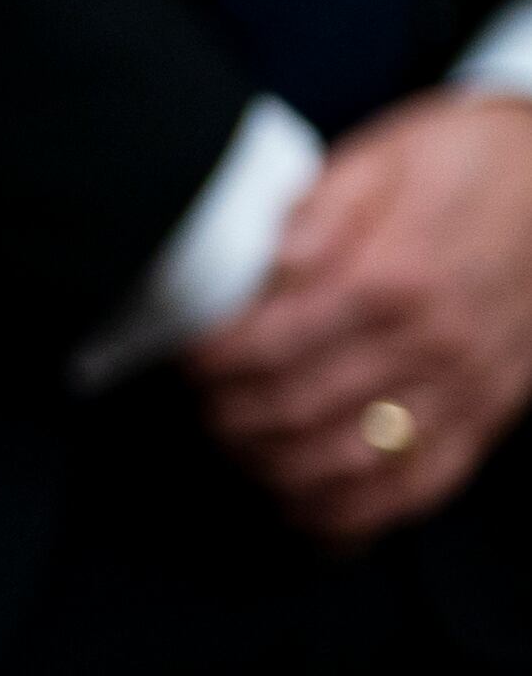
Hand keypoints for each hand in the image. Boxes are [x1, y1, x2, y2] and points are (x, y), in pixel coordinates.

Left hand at [188, 92, 531, 544]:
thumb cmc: (461, 162)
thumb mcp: (376, 162)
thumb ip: (309, 219)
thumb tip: (255, 269)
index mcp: (392, 276)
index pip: (271, 347)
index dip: (212, 364)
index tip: (186, 359)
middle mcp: (431, 343)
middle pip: (298, 412)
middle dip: (230, 418)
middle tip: (201, 406)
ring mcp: (464, 387)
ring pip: (349, 464)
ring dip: (275, 469)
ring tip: (238, 447)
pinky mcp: (488, 415)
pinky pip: (415, 489)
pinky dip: (350, 513)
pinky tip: (301, 507)